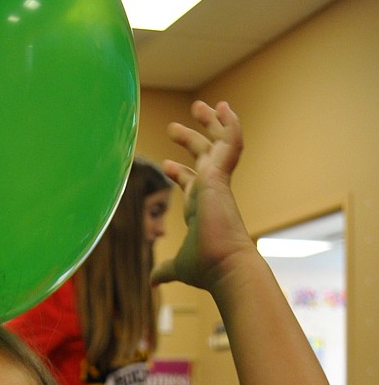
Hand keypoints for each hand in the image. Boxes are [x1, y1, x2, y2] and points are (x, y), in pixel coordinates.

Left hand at [152, 100, 253, 294]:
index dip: (179, 174)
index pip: (192, 184)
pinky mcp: (221, 177)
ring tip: (199, 104)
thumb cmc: (206, 268)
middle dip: (191, 140)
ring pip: (217, 145)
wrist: (224, 267)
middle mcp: (212, 193)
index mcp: (203, 209)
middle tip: (175, 126)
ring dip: (210, 124)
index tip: (166, 164)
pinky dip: (231, 126)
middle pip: (204, 159)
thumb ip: (165, 269)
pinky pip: (232, 143)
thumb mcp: (179, 266)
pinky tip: (224, 108)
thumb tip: (152, 280)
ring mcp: (218, 183)